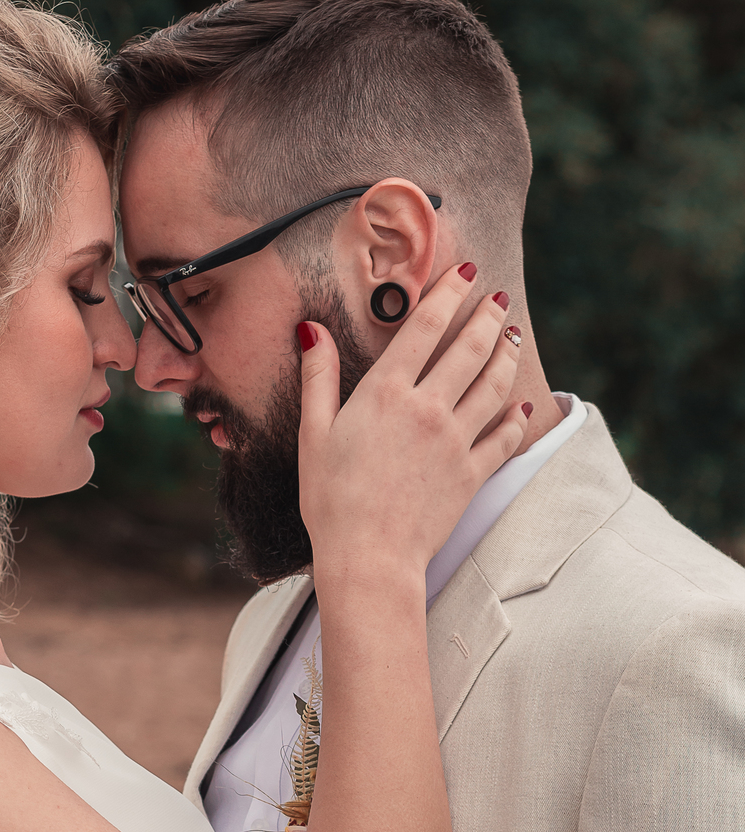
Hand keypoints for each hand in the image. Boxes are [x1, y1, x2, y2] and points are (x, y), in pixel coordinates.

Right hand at [299, 266, 528, 584]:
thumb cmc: (331, 500)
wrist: (368, 558)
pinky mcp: (471, 474)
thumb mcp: (313, 435)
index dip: (449, 293)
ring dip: (506, 356)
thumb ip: (318, 378)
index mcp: (385, 393)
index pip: (426, 327)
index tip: (465, 273)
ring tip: (512, 338)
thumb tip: (311, 331)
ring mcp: (455, 441)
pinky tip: (521, 402)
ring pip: (493, 385)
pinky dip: (515, 416)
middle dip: (488, 317)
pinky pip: (504, 436)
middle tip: (499, 300)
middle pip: (469, 348)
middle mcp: (427, 408)